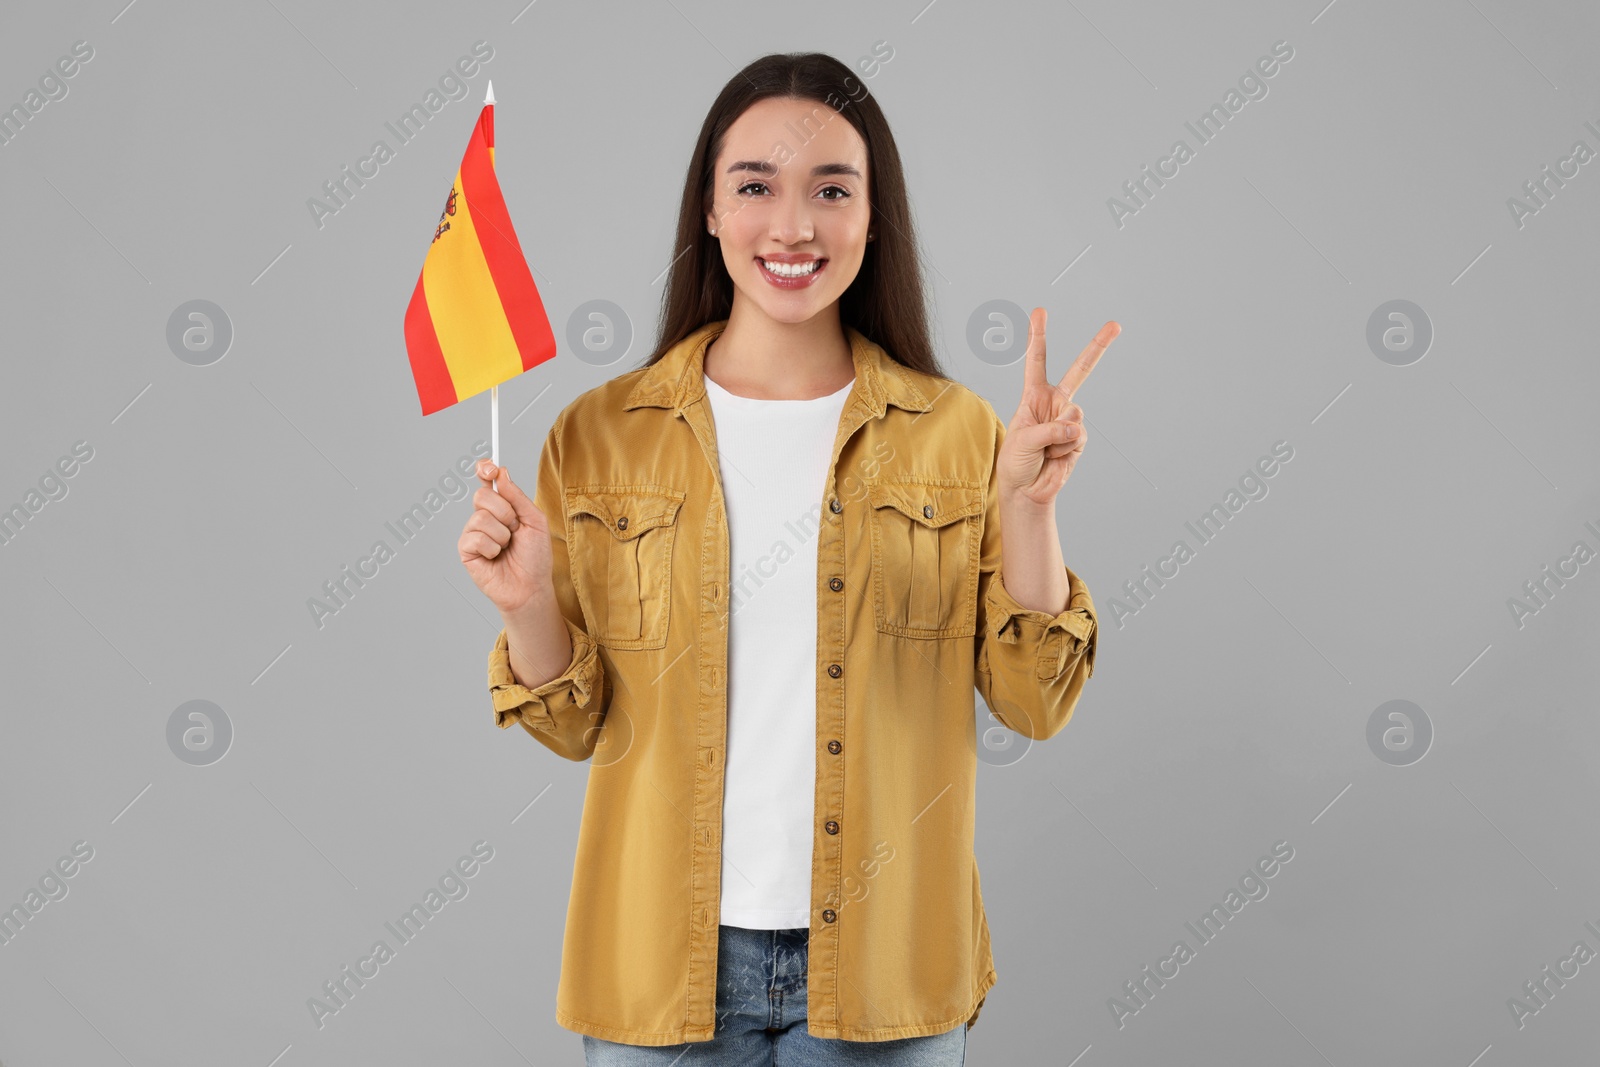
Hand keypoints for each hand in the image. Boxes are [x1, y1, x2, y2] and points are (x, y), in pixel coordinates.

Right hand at [459, 460, 554, 617]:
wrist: (531, 587)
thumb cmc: (535, 557)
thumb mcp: (535, 521)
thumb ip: (518, 497)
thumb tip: (501, 473)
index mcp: (502, 506)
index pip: (487, 481)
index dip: (485, 470)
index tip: (490, 468)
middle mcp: (485, 516)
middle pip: (482, 496)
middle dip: (505, 513)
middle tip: (515, 529)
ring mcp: (473, 533)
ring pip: (480, 518)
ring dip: (501, 535)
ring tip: (507, 548)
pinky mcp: (466, 550)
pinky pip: (475, 537)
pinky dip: (491, 548)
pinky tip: (495, 557)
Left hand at [998, 308, 1118, 507]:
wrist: (1027, 490)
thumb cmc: (1016, 462)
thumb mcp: (1022, 440)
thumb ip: (1048, 430)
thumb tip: (1074, 427)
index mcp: (1034, 396)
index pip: (1037, 362)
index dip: (1037, 337)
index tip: (1039, 312)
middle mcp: (1055, 403)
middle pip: (1081, 370)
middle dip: (1098, 346)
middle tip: (1115, 325)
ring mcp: (1069, 419)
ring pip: (1074, 414)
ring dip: (1056, 435)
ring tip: (1044, 449)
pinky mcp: (1079, 438)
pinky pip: (1077, 436)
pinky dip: (1064, 448)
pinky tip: (1054, 456)